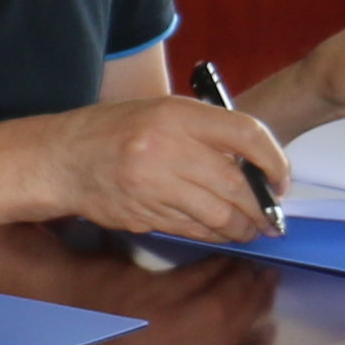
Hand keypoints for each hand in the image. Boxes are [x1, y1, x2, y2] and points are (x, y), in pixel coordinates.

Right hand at [38, 98, 289, 243]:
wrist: (62, 158)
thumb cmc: (115, 130)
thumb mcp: (162, 111)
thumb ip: (206, 131)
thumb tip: (255, 164)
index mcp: (175, 114)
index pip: (245, 134)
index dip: (274, 160)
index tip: (282, 177)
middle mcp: (165, 148)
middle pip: (236, 184)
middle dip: (263, 205)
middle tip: (273, 214)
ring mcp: (153, 185)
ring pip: (218, 214)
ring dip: (243, 226)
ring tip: (252, 228)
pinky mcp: (144, 214)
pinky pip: (193, 229)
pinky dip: (214, 233)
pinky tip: (222, 231)